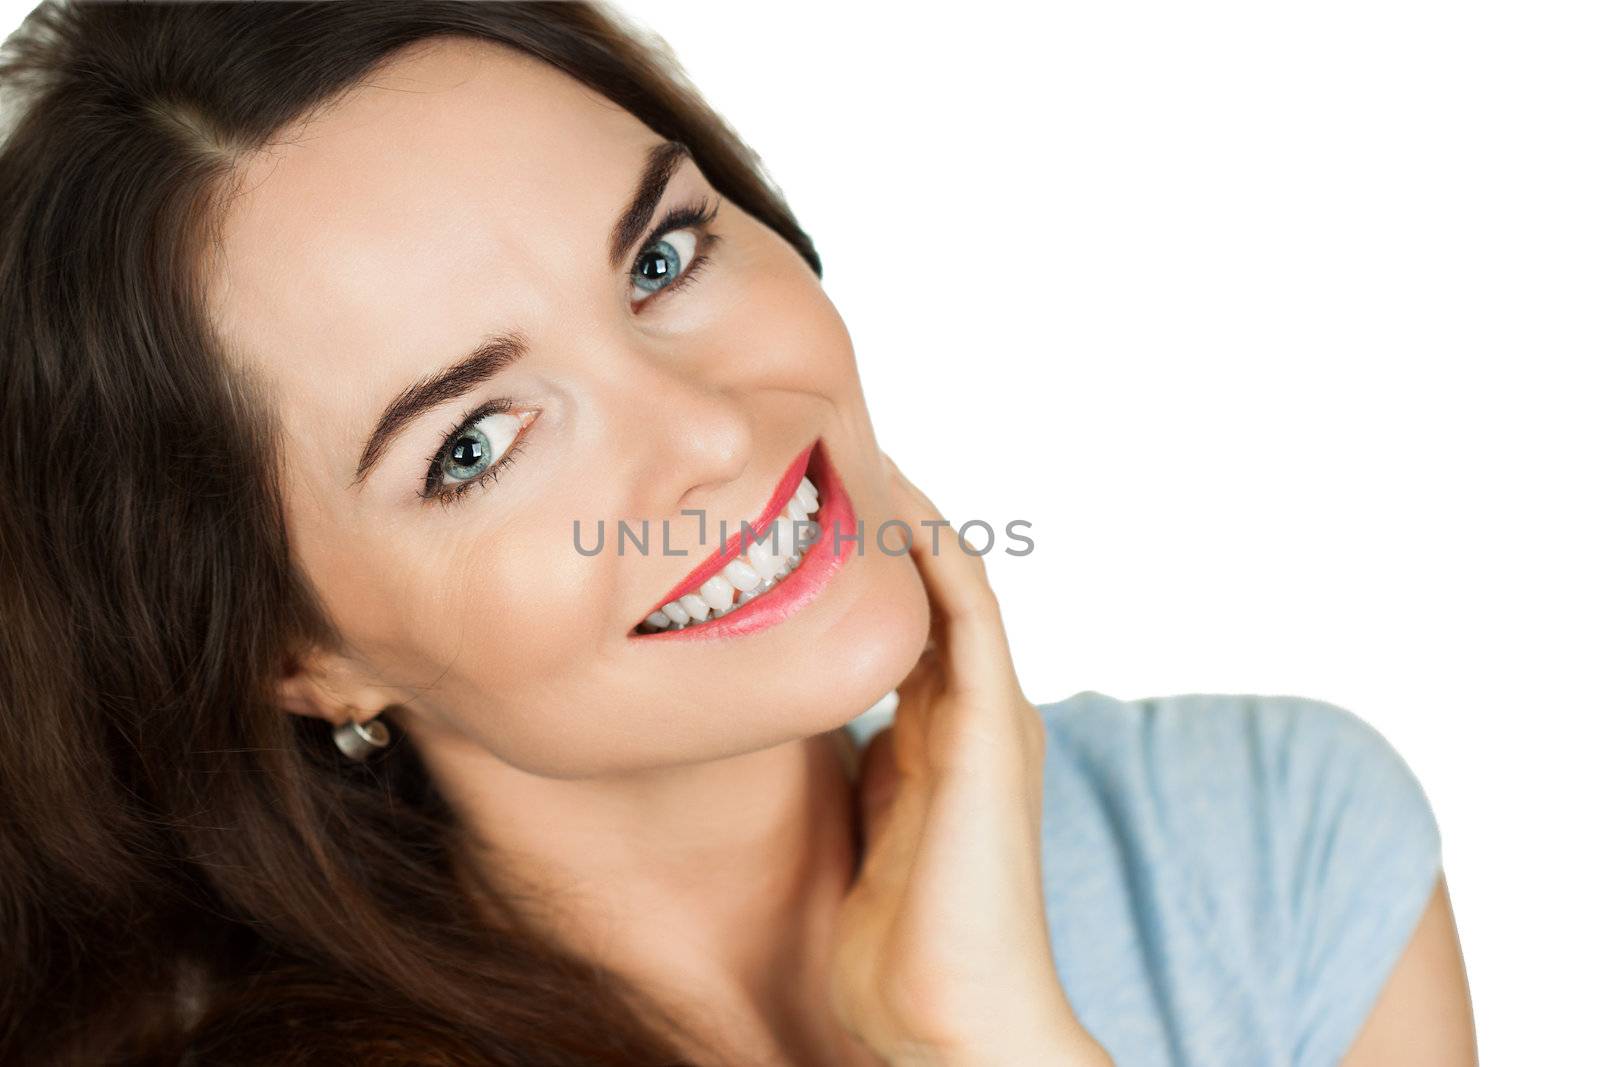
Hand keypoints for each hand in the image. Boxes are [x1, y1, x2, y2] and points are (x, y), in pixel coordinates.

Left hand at [825, 455, 1112, 1065]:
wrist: (951, 1024)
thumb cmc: (900, 948)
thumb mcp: (865, 828)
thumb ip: (860, 769)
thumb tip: (806, 722)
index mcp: (943, 737)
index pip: (910, 619)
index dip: (868, 558)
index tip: (810, 503)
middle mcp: (974, 713)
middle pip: (932, 585)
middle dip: (888, 518)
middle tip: (827, 447)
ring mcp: (990, 716)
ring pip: (953, 580)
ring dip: (910, 515)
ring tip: (857, 450)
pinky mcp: (991, 729)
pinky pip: (965, 613)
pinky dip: (934, 553)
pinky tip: (892, 504)